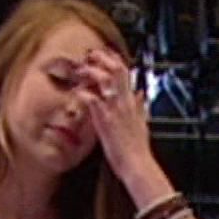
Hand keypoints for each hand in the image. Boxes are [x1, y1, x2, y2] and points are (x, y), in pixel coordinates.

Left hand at [75, 49, 154, 186]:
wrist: (137, 166)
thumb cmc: (137, 150)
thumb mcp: (142, 123)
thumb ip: (139, 107)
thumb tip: (140, 94)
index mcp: (132, 102)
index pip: (125, 72)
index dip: (114, 59)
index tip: (103, 53)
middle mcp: (125, 102)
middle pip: (116, 69)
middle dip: (102, 58)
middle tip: (88, 55)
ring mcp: (115, 109)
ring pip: (105, 78)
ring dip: (90, 71)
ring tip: (80, 71)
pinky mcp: (105, 119)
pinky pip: (92, 98)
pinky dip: (82, 92)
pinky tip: (76, 92)